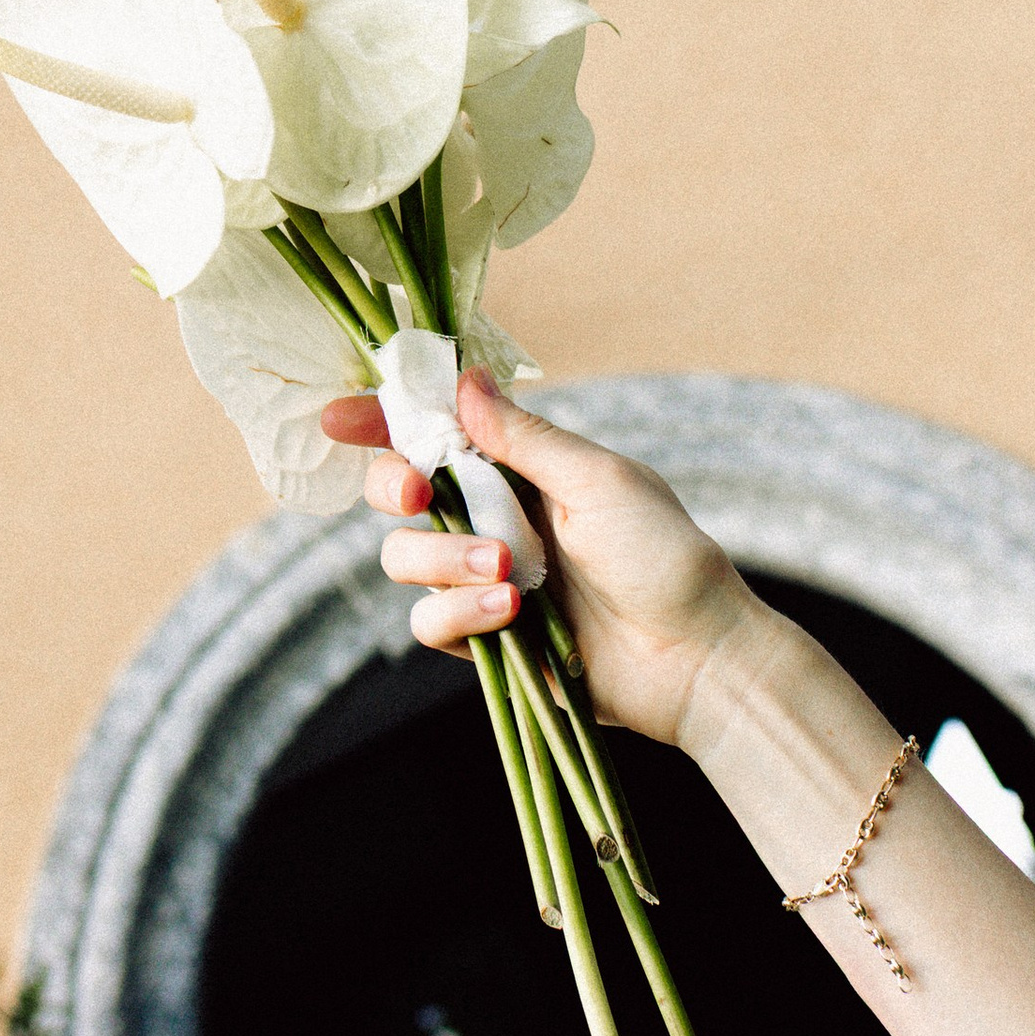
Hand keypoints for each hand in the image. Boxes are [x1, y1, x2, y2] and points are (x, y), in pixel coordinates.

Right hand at [320, 369, 759, 746]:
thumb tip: (463, 378)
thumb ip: (524, 438)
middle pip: (399, 492)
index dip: (382, 421)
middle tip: (418, 492)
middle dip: (394, 486)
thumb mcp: (599, 480)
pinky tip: (508, 614)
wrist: (696, 656)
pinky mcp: (486, 638)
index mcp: (523, 468)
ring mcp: (485, 579)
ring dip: (444, 559)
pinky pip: (430, 621)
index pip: (437, 432)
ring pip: (404, 557)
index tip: (338, 418)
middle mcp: (495, 517)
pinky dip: (459, 613)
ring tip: (507, 573)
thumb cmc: (665, 556)